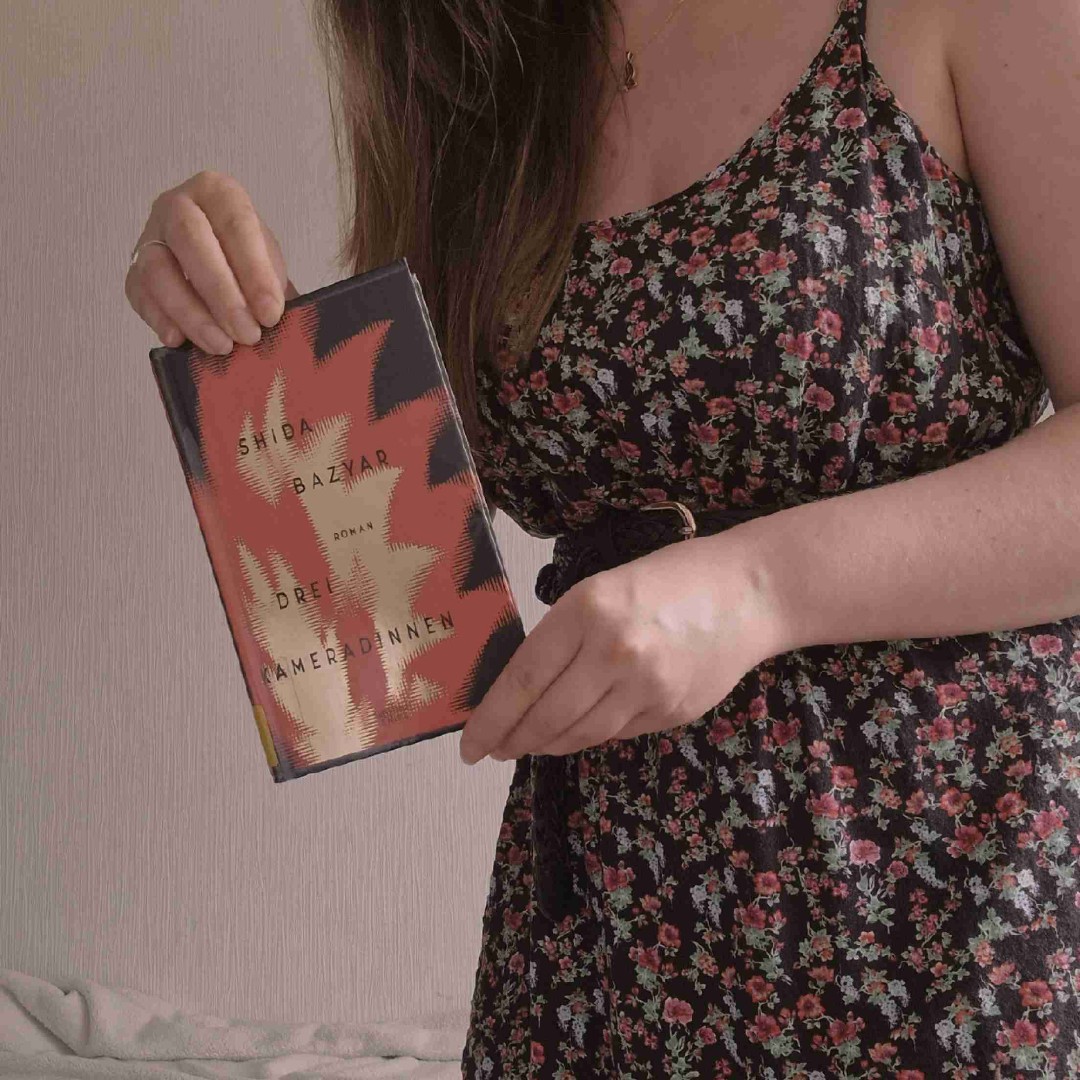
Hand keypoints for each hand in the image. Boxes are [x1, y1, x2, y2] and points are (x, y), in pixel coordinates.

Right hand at [124, 169, 298, 355]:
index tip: (271, 314)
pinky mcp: (134, 270)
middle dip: (221, 294)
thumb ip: (272, 288)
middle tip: (247, 334)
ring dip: (191, 314)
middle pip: (190, 239)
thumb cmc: (249, 264)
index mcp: (218, 192)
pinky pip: (139, 293)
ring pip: (158, 269)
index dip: (254, 271)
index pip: (235, 223)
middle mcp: (177, 205)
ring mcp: (150, 237)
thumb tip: (272, 322)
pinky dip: (159, 319)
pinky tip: (179, 341)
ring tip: (221, 346)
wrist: (226, 271)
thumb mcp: (270, 265)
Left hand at [458, 528, 783, 762]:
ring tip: (531, 743)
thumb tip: (521, 687)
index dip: (490, 719)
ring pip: (580, 734)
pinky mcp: (672, 711)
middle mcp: (613, 652)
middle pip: (546, 717)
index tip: (469, 744)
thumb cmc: (669, 579)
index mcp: (586, 611)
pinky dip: (592, 734)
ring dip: (549, 744)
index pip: (522, 680)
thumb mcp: (602, 588)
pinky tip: (580, 728)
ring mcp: (647, 687)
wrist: (746, 591)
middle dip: (513, 740)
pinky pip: (617, 733)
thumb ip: (563, 634)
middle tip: (495, 750)